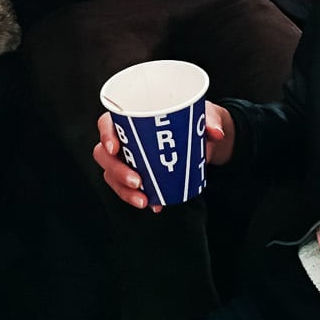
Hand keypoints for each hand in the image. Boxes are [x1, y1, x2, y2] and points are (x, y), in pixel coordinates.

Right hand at [95, 101, 233, 209]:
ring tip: (143, 200)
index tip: (115, 148)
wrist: (204, 141)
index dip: (106, 135)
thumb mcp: (205, 115)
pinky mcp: (136, 175)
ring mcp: (127, 159)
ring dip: (124, 190)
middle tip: (137, 181)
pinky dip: (137, 198)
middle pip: (103, 154)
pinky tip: (153, 204)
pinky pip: (127, 189)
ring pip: (111, 175)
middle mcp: (124, 138)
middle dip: (117, 170)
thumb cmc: (195, 119)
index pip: (106, 123)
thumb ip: (210, 121)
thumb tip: (216, 132)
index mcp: (132, 117)